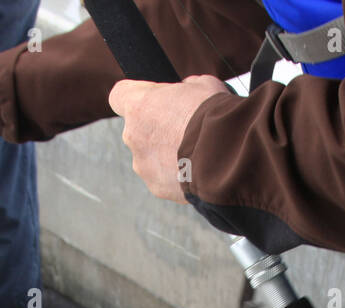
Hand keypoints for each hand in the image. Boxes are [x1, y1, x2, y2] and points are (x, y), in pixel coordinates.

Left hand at [108, 75, 229, 202]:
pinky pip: (163, 177)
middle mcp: (132, 136)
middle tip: (185, 128)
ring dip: (167, 154)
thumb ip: (186, 86)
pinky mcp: (156, 187)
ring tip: (195, 152)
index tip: (152, 100)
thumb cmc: (213, 115)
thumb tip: (187, 88)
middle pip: (138, 129)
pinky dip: (177, 174)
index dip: (135, 96)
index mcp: (138, 106)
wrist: (226, 157)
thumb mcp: (203, 84)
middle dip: (157, 128)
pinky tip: (197, 170)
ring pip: (150, 156)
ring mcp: (142, 165)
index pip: (118, 95)